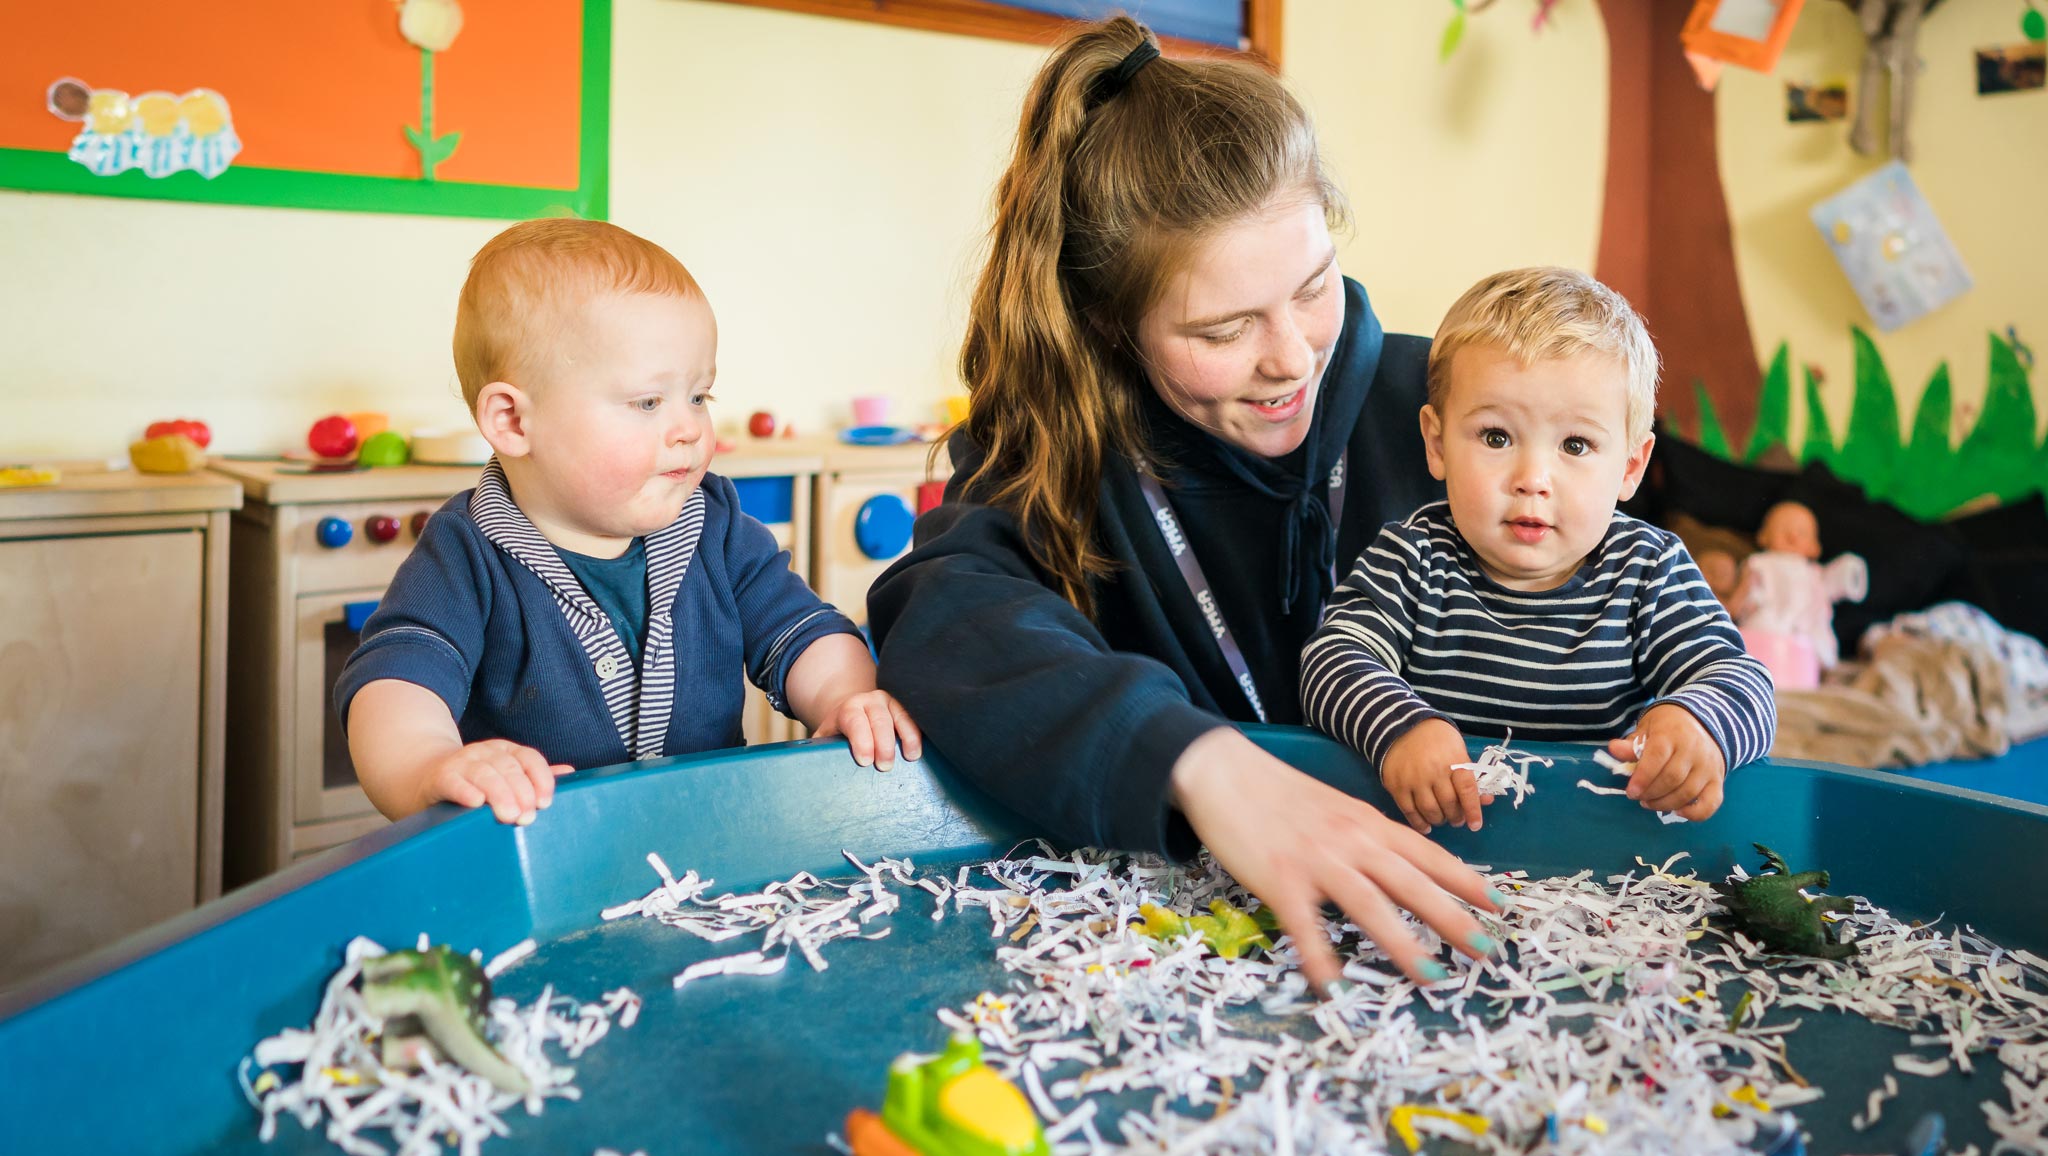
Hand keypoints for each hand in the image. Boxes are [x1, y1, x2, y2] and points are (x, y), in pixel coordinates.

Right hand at [425, 739, 573, 824]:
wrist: (426, 777)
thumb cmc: (475, 782)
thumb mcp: (505, 776)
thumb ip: (534, 776)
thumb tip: (570, 773)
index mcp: (506, 751)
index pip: (529, 758)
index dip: (540, 779)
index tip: (546, 802)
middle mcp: (485, 752)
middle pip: (509, 768)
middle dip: (521, 792)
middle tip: (527, 817)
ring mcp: (462, 762)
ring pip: (485, 774)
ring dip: (499, 794)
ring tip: (509, 815)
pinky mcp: (441, 777)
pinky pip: (455, 782)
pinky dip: (466, 791)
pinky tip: (476, 803)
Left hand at [812, 689, 922, 770]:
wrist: (854, 708)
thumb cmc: (840, 730)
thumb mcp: (826, 735)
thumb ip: (818, 748)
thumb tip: (812, 769)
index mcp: (849, 708)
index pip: (855, 722)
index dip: (861, 741)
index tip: (865, 761)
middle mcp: (871, 700)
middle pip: (880, 720)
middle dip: (884, 744)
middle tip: (885, 767)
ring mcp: (891, 701)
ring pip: (902, 715)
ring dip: (909, 736)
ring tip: (912, 757)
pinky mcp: (906, 705)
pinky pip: (915, 715)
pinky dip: (920, 730)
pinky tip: (923, 745)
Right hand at [1171, 728, 1502, 991]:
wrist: (1224, 772)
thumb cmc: (1280, 794)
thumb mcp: (1336, 808)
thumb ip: (1365, 836)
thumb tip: (1397, 868)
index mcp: (1368, 823)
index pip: (1429, 855)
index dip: (1466, 881)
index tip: (1500, 906)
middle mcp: (1352, 841)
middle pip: (1413, 884)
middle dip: (1453, 919)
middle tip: (1485, 950)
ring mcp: (1317, 861)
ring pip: (1371, 907)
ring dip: (1405, 945)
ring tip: (1433, 976)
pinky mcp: (1281, 880)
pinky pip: (1306, 926)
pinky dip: (1321, 958)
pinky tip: (1334, 988)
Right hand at [1379, 718, 1488, 833]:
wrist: (1402, 727)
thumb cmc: (1437, 740)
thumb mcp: (1458, 751)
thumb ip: (1470, 776)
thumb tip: (1486, 801)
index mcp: (1453, 760)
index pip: (1467, 790)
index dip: (1473, 810)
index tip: (1475, 825)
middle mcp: (1433, 771)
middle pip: (1449, 804)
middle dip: (1456, 817)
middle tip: (1457, 820)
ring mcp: (1413, 779)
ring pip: (1430, 810)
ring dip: (1439, 820)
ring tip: (1442, 819)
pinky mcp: (1396, 785)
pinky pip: (1409, 811)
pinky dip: (1419, 823)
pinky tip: (1426, 826)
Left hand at [1610, 703, 1725, 819]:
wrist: (1701, 723)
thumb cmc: (1667, 728)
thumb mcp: (1647, 729)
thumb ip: (1631, 744)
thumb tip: (1614, 749)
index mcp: (1672, 734)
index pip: (1657, 757)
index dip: (1643, 777)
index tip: (1631, 792)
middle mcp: (1694, 750)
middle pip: (1672, 778)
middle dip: (1651, 793)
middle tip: (1638, 797)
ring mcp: (1709, 766)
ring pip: (1688, 792)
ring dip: (1666, 804)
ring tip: (1650, 803)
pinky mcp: (1718, 780)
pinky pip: (1712, 802)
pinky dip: (1695, 813)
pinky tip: (1678, 812)